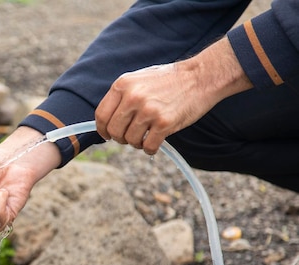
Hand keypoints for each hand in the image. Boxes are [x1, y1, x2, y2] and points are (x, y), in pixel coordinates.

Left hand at [95, 37, 251, 154]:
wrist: (201, 77)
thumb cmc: (169, 80)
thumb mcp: (139, 80)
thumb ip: (122, 96)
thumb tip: (106, 120)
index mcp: (123, 85)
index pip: (101, 115)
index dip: (103, 130)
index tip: (108, 135)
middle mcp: (133, 97)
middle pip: (114, 131)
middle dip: (121, 138)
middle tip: (131, 136)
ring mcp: (148, 111)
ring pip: (130, 140)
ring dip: (137, 143)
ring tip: (147, 136)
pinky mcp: (164, 123)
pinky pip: (148, 146)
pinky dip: (150, 149)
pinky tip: (155, 142)